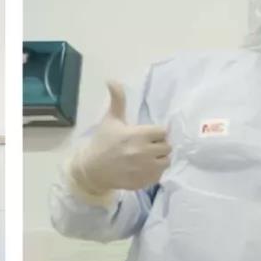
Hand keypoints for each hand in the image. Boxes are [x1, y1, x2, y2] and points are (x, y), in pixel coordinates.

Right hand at [67, 81, 170, 201]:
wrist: (93, 170)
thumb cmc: (103, 143)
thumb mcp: (110, 120)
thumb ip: (117, 100)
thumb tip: (112, 80)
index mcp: (139, 135)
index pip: (163, 132)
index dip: (157, 132)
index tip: (149, 134)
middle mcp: (146, 152)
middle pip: (167, 146)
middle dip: (160, 145)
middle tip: (149, 146)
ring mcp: (146, 168)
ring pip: (166, 161)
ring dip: (161, 158)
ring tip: (149, 157)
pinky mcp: (145, 181)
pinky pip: (160, 175)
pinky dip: (155, 171)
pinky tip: (145, 168)